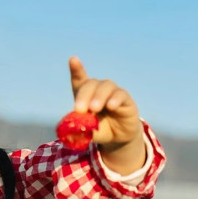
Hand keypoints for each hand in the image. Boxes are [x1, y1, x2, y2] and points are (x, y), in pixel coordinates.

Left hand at [68, 57, 145, 173]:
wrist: (119, 138)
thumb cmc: (99, 130)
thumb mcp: (87, 132)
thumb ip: (80, 129)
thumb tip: (71, 130)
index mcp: (85, 95)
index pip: (80, 80)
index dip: (77, 69)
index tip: (73, 60)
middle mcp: (99, 90)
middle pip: (91, 84)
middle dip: (84, 95)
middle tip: (79, 109)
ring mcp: (113, 93)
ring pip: (106, 86)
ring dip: (99, 97)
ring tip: (94, 109)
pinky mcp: (126, 99)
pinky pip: (121, 94)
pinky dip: (115, 99)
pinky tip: (111, 106)